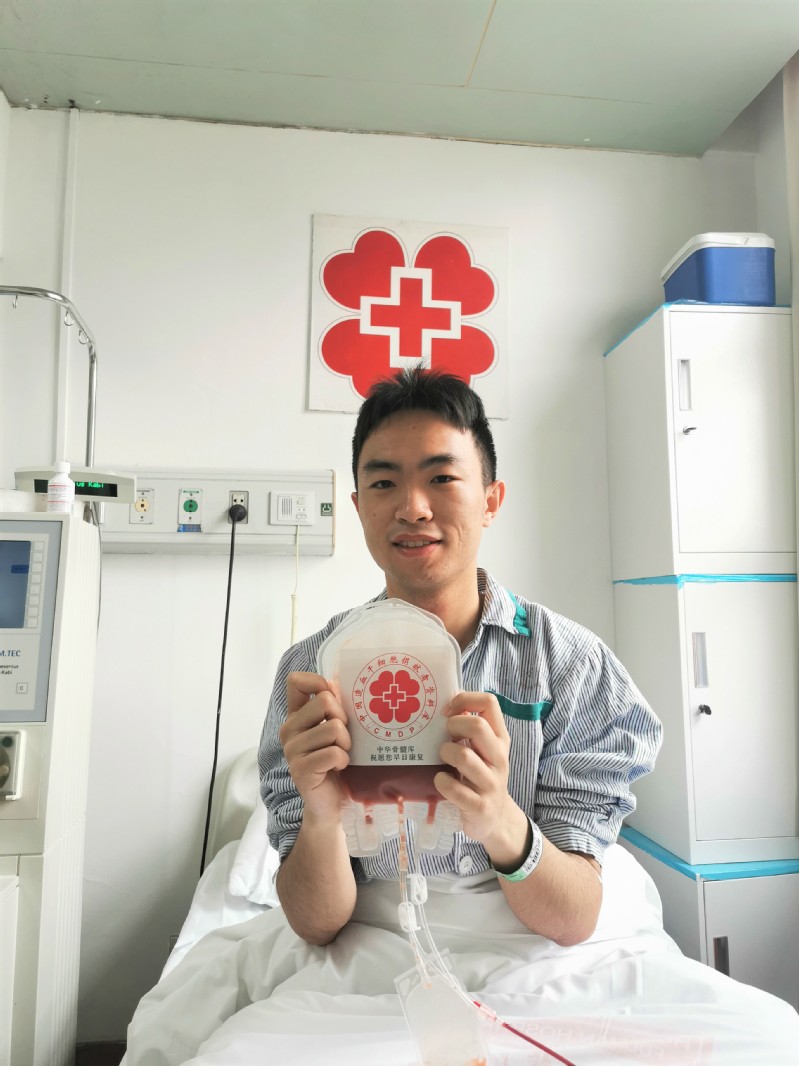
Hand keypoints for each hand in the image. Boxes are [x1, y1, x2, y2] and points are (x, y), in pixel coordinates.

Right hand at [279, 671, 350, 822]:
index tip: (333, 698)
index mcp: (295, 716)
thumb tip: (336, 683)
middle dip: (343, 719)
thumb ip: (331, 707)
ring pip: (333, 728)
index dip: (318, 682)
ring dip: (346, 744)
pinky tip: (337, 768)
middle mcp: (288, 730)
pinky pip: (334, 753)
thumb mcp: (333, 730)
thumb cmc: (335, 762)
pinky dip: (343, 760)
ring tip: (340, 755)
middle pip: (324, 701)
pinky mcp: (300, 770)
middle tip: (342, 739)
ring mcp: (292, 750)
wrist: (329, 803)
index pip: (295, 681)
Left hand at [434, 691, 528, 866]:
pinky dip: (441, 782)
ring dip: (444, 753)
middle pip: (477, 726)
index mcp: (500, 739)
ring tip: (442, 759)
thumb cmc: (481, 776)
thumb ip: (470, 727)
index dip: (464, 699)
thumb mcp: (483, 750)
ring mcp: (491, 783)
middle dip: (453, 726)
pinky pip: (454, 789)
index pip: (489, 702)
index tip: (447, 711)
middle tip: (444, 737)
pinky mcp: (479, 807)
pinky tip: (440, 780)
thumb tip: (446, 698)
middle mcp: (499, 758)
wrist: (495, 820)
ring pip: (463, 756)